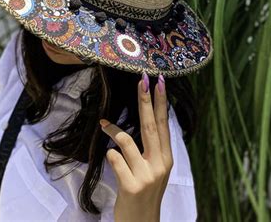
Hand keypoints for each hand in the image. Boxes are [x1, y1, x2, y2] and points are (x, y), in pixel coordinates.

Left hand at [99, 72, 172, 221]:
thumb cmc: (144, 191)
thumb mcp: (155, 168)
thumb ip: (153, 146)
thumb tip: (147, 116)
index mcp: (166, 157)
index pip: (165, 124)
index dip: (162, 102)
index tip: (160, 81)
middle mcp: (160, 164)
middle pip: (151, 126)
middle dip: (145, 101)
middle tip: (142, 80)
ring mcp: (146, 175)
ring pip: (126, 140)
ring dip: (112, 128)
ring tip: (104, 124)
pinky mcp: (131, 185)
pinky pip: (114, 158)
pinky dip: (109, 154)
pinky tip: (110, 157)